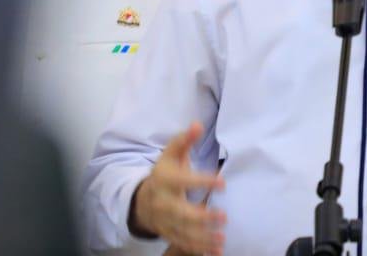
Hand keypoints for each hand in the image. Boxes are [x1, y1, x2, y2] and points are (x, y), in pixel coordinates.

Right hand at [132, 122, 226, 255]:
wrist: (143, 200)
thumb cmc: (164, 174)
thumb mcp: (170, 155)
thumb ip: (184, 141)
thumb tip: (197, 124)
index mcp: (165, 180)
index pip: (183, 180)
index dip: (202, 181)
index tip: (222, 182)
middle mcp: (163, 203)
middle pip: (181, 212)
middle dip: (201, 217)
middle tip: (223, 216)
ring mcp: (165, 221)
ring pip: (183, 232)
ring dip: (203, 237)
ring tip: (222, 238)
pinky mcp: (169, 234)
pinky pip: (183, 244)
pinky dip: (199, 249)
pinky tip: (216, 251)